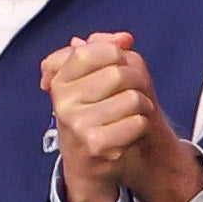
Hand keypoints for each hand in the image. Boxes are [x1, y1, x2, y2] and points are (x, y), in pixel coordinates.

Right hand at [44, 31, 202, 201]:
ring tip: (133, 112)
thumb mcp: (88, 77)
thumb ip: (103, 48)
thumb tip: (124, 38)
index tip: (120, 61)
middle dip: (136, 80)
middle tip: (134, 91)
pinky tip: (131, 130)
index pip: (90, 51)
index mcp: (59, 81)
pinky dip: (143, 125)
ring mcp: (79, 125)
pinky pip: (138, 122)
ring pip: (133, 98)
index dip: (114, 52)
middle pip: (119, 73)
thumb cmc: (91, 113)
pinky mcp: (97, 145)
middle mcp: (64, 102)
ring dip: (143, 105)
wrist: (87, 163)